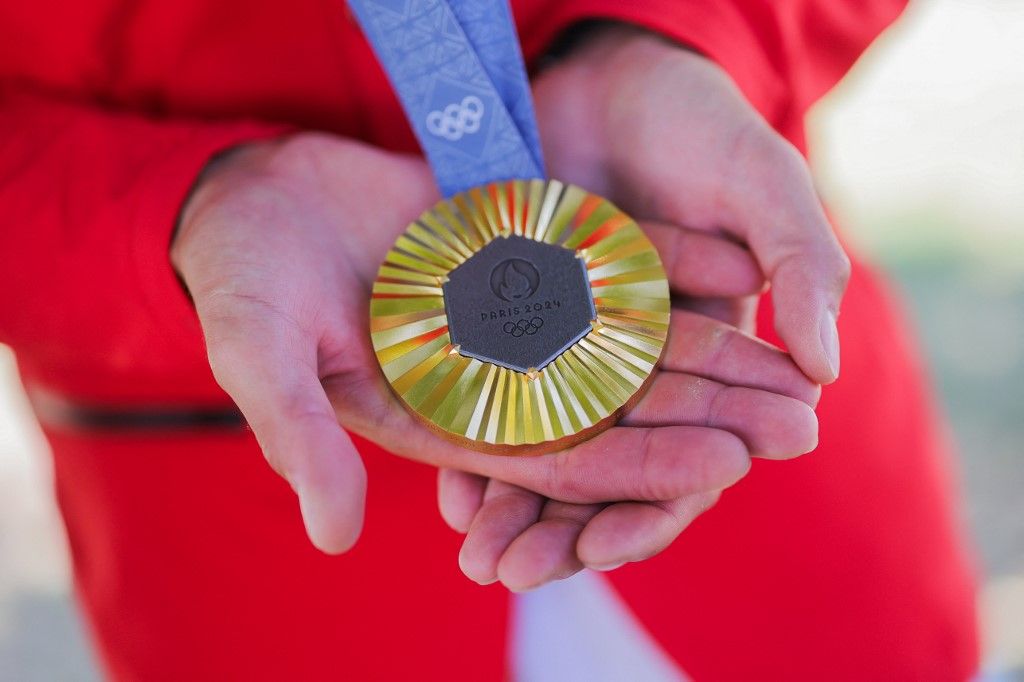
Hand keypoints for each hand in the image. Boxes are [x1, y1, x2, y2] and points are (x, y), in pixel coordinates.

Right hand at [173, 133, 816, 554]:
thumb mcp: (261, 356)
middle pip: (619, 401)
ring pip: (632, 336)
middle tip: (801, 425)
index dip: (642, 459)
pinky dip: (671, 262)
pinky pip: (610, 262)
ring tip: (797, 356)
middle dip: (707, 414)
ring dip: (711, 346)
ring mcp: (515, 309)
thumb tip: (332, 536)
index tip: (727, 460)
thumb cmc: (245, 283)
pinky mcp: (522, 252)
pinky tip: (739, 264)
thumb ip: (301, 437)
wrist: (252, 199)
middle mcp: (495, 371)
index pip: (560, 451)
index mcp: (447, 414)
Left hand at [437, 26, 846, 589]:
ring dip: (513, 508)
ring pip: (549, 450)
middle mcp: (644, 371)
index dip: (653, 505)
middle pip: (608, 472)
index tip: (605, 545)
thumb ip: (802, 269)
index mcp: (712, 358)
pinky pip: (499, 401)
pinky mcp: (524, 327)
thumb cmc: (705, 125)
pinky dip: (476, 447)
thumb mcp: (765, 185)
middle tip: (516, 575)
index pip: (692, 457)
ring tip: (476, 555)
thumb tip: (825, 374)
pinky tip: (448, 491)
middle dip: (565, 530)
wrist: (619, 73)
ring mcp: (580, 354)